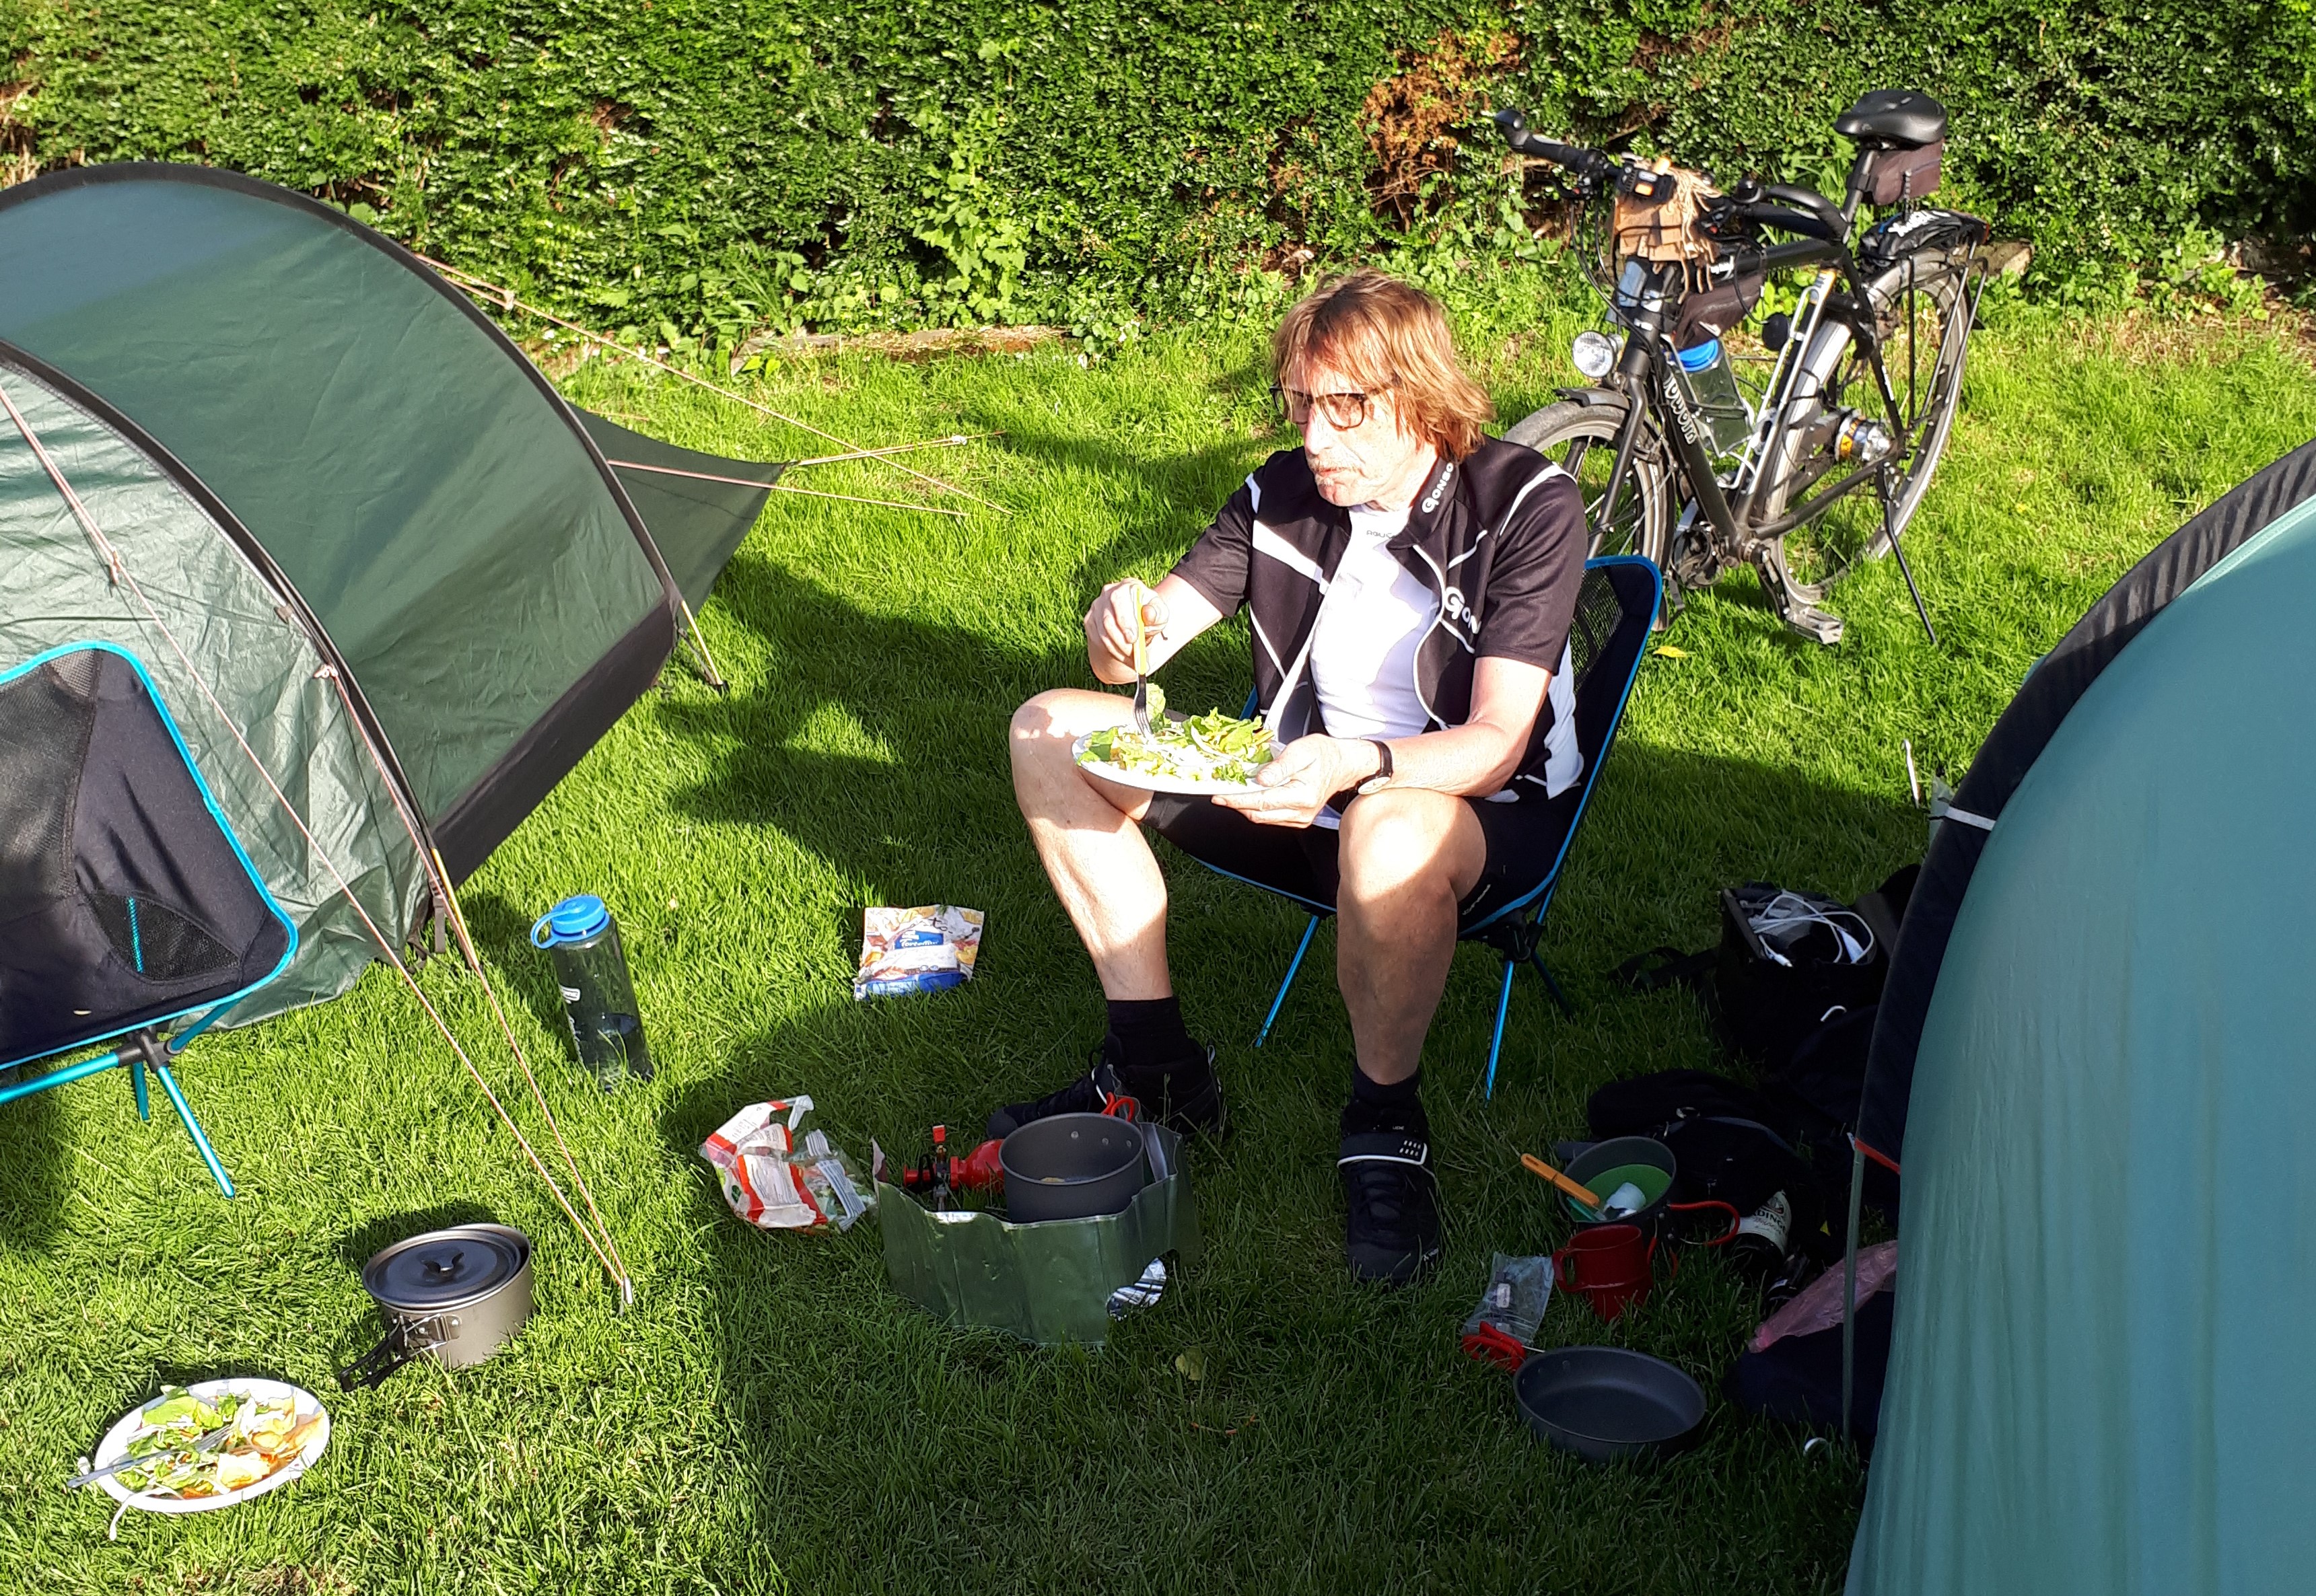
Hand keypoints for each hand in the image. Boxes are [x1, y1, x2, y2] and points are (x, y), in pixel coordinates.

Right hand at [1085, 580, 1166, 683]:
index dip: (1125, 620)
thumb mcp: (1160, 615)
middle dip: (1121, 640)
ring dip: (1118, 649)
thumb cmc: (1149, 618)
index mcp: (1128, 586)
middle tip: (1132, 654)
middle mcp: (1109, 592)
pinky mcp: (1090, 620)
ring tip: (1133, 659)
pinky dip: (1113, 652)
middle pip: (1108, 618)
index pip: (1120, 599)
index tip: (1133, 639)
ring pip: (1103, 633)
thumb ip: (1157, 614)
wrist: (1136, 626)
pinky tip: (1124, 657)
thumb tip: (1148, 614)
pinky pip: (1098, 640)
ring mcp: (1097, 606)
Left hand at [1213, 735, 1373, 827]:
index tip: (1219, 796)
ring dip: (1246, 807)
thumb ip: (1279, 766)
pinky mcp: (1298, 819)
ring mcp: (1300, 818)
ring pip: (1263, 818)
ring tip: (1233, 793)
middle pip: (1259, 814)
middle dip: (1236, 804)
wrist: (1344, 764)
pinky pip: (1271, 818)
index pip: (1261, 801)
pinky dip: (1258, 808)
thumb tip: (1259, 779)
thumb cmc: (1325, 754)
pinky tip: (1251, 796)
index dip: (1237, 799)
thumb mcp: (1301, 751)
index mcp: (1302, 795)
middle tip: (1219, 794)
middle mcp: (1301, 812)